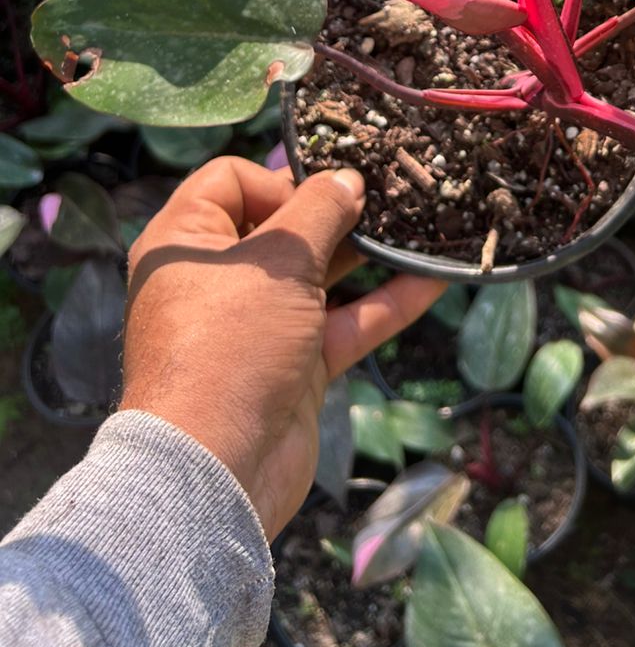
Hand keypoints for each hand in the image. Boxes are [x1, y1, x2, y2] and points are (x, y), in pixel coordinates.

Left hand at [120, 157, 443, 539]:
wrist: (218, 469)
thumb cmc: (231, 344)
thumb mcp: (278, 259)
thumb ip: (320, 210)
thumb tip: (348, 179)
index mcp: (186, 244)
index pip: (230, 181)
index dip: (279, 177)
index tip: (324, 191)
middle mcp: (218, 280)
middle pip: (283, 226)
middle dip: (337, 212)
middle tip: (387, 197)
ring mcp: (259, 326)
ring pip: (321, 275)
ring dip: (369, 255)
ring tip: (419, 226)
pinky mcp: (295, 366)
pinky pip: (345, 322)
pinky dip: (386, 302)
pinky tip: (435, 278)